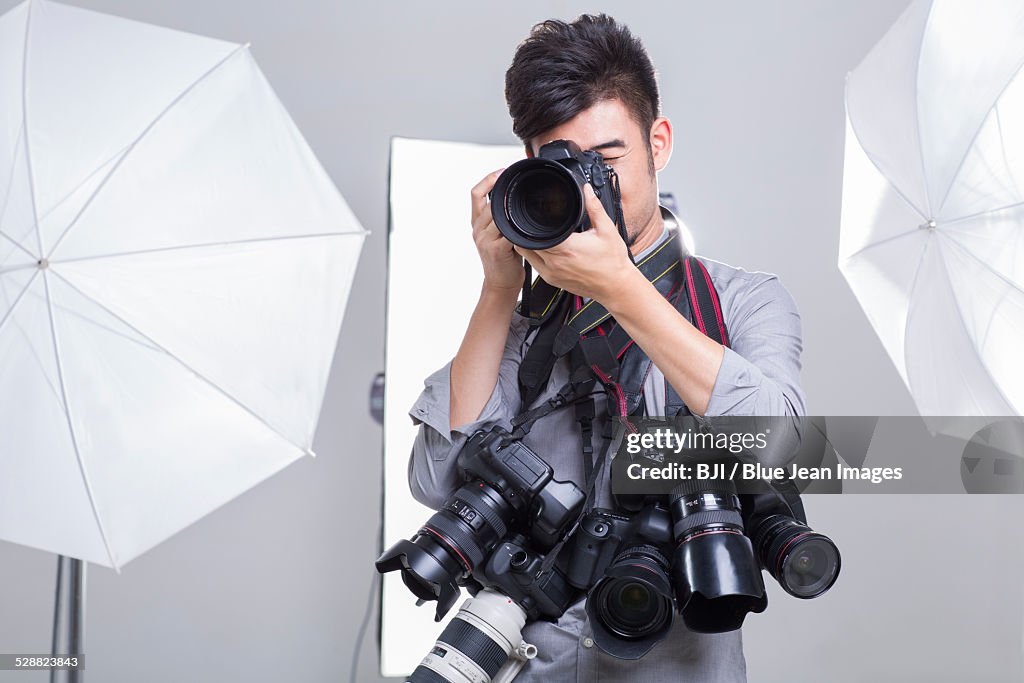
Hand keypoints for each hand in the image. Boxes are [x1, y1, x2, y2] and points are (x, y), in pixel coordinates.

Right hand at [471, 169, 524, 293]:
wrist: (500, 283)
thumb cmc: (503, 259)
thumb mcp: (498, 234)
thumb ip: (501, 217)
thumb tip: (515, 199)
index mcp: (478, 222)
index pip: (476, 193)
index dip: (488, 179)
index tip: (502, 172)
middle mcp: (478, 229)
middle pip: (489, 201)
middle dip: (505, 191)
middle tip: (521, 184)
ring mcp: (485, 239)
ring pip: (497, 214)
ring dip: (511, 207)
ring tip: (524, 202)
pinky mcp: (496, 249)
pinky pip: (507, 232)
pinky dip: (516, 226)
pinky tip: (525, 224)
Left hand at [514, 184, 633, 301]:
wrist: (616, 286)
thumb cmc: (613, 262)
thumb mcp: (606, 230)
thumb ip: (594, 208)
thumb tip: (586, 190)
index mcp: (567, 248)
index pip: (537, 232)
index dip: (534, 222)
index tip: (538, 214)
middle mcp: (556, 262)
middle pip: (528, 242)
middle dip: (530, 231)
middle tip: (539, 222)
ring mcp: (552, 273)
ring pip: (527, 255)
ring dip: (530, 244)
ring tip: (540, 235)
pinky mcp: (552, 281)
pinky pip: (534, 266)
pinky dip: (535, 256)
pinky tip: (546, 249)